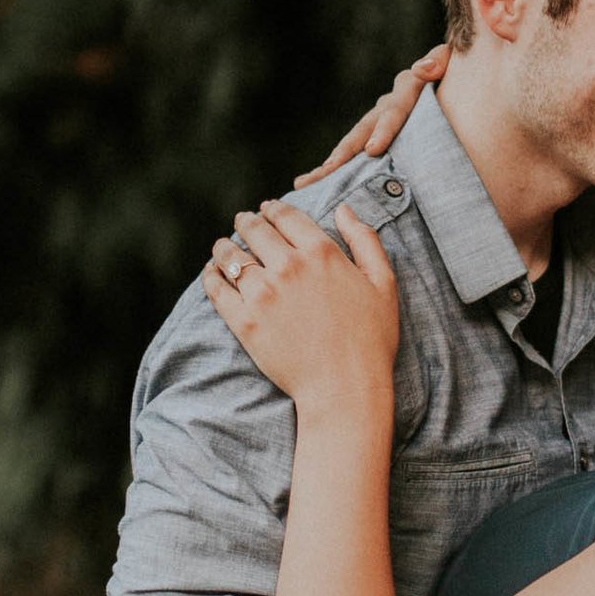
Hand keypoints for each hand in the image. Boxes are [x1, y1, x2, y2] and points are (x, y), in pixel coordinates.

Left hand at [202, 199, 398, 410]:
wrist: (345, 387)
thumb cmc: (371, 339)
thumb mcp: (383, 283)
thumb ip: (365, 240)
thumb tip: (343, 209)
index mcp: (322, 253)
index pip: (287, 216)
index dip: (273, 208)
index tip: (267, 208)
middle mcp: (289, 266)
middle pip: (255, 230)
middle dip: (247, 221)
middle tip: (243, 221)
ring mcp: (264, 293)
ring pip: (232, 256)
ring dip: (225, 246)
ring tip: (222, 247)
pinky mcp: (245, 321)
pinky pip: (217, 288)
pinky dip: (211, 275)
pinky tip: (211, 272)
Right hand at [294, 46, 449, 185]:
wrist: (449, 83)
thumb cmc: (453, 75)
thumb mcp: (451, 63)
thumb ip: (440, 61)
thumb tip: (426, 68)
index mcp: (406, 90)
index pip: (394, 112)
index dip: (383, 130)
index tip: (373, 150)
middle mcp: (386, 106)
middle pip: (362, 130)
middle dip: (344, 153)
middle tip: (328, 171)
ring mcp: (378, 123)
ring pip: (351, 144)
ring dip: (331, 164)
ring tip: (308, 181)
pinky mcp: (378, 138)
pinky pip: (354, 155)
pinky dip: (335, 170)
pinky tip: (314, 187)